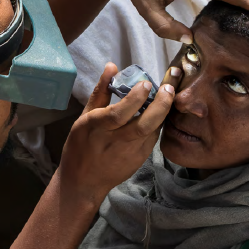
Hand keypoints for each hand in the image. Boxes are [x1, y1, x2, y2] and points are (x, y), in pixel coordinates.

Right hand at [57, 62, 179, 203]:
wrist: (83, 182)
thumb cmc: (80, 145)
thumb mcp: (84, 117)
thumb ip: (101, 92)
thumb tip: (112, 66)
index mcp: (96, 127)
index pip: (119, 113)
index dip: (135, 98)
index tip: (146, 84)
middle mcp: (114, 141)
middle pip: (143, 124)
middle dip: (160, 104)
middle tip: (168, 88)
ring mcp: (129, 153)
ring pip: (152, 131)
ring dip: (163, 113)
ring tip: (168, 95)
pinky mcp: (139, 160)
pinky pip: (152, 138)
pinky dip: (158, 124)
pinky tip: (160, 112)